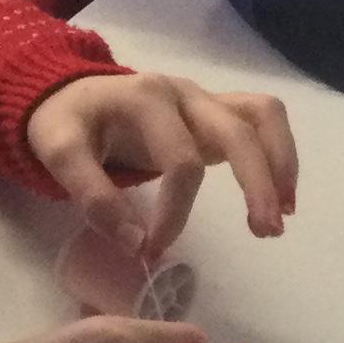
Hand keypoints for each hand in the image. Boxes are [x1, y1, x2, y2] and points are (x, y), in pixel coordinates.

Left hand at [26, 70, 297, 260]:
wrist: (68, 93)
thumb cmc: (67, 124)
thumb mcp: (60, 154)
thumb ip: (94, 198)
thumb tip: (136, 244)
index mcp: (147, 100)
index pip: (180, 161)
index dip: (175, 211)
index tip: (156, 250)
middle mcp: (185, 93)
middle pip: (238, 132)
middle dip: (258, 183)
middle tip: (265, 233)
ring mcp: (205, 98)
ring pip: (264, 116)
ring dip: (281, 163)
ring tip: (282, 215)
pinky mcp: (216, 110)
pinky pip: (262, 120)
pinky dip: (280, 154)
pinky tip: (282, 196)